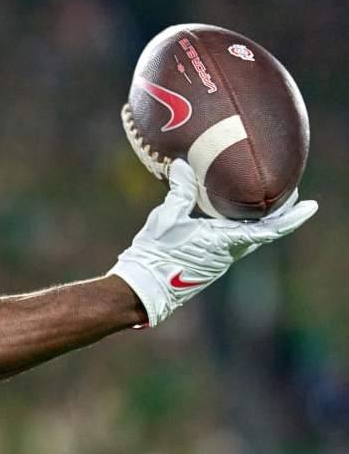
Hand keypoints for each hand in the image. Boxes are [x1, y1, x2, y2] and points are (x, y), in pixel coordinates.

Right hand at [109, 159, 315, 325]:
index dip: (293, 217)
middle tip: (291, 195)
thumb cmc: (155, 254)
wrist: (142, 288)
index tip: (312, 206)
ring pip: (250, 238)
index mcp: (226, 241)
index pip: (271, 228)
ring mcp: (220, 261)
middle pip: (265, 231)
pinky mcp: (208, 265)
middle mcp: (229, 253)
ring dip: (261, 221)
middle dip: (280, 214)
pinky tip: (233, 219)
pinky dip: (243, 228)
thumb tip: (184, 165)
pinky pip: (234, 243)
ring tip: (265, 203)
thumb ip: (180, 191)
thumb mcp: (167, 218)